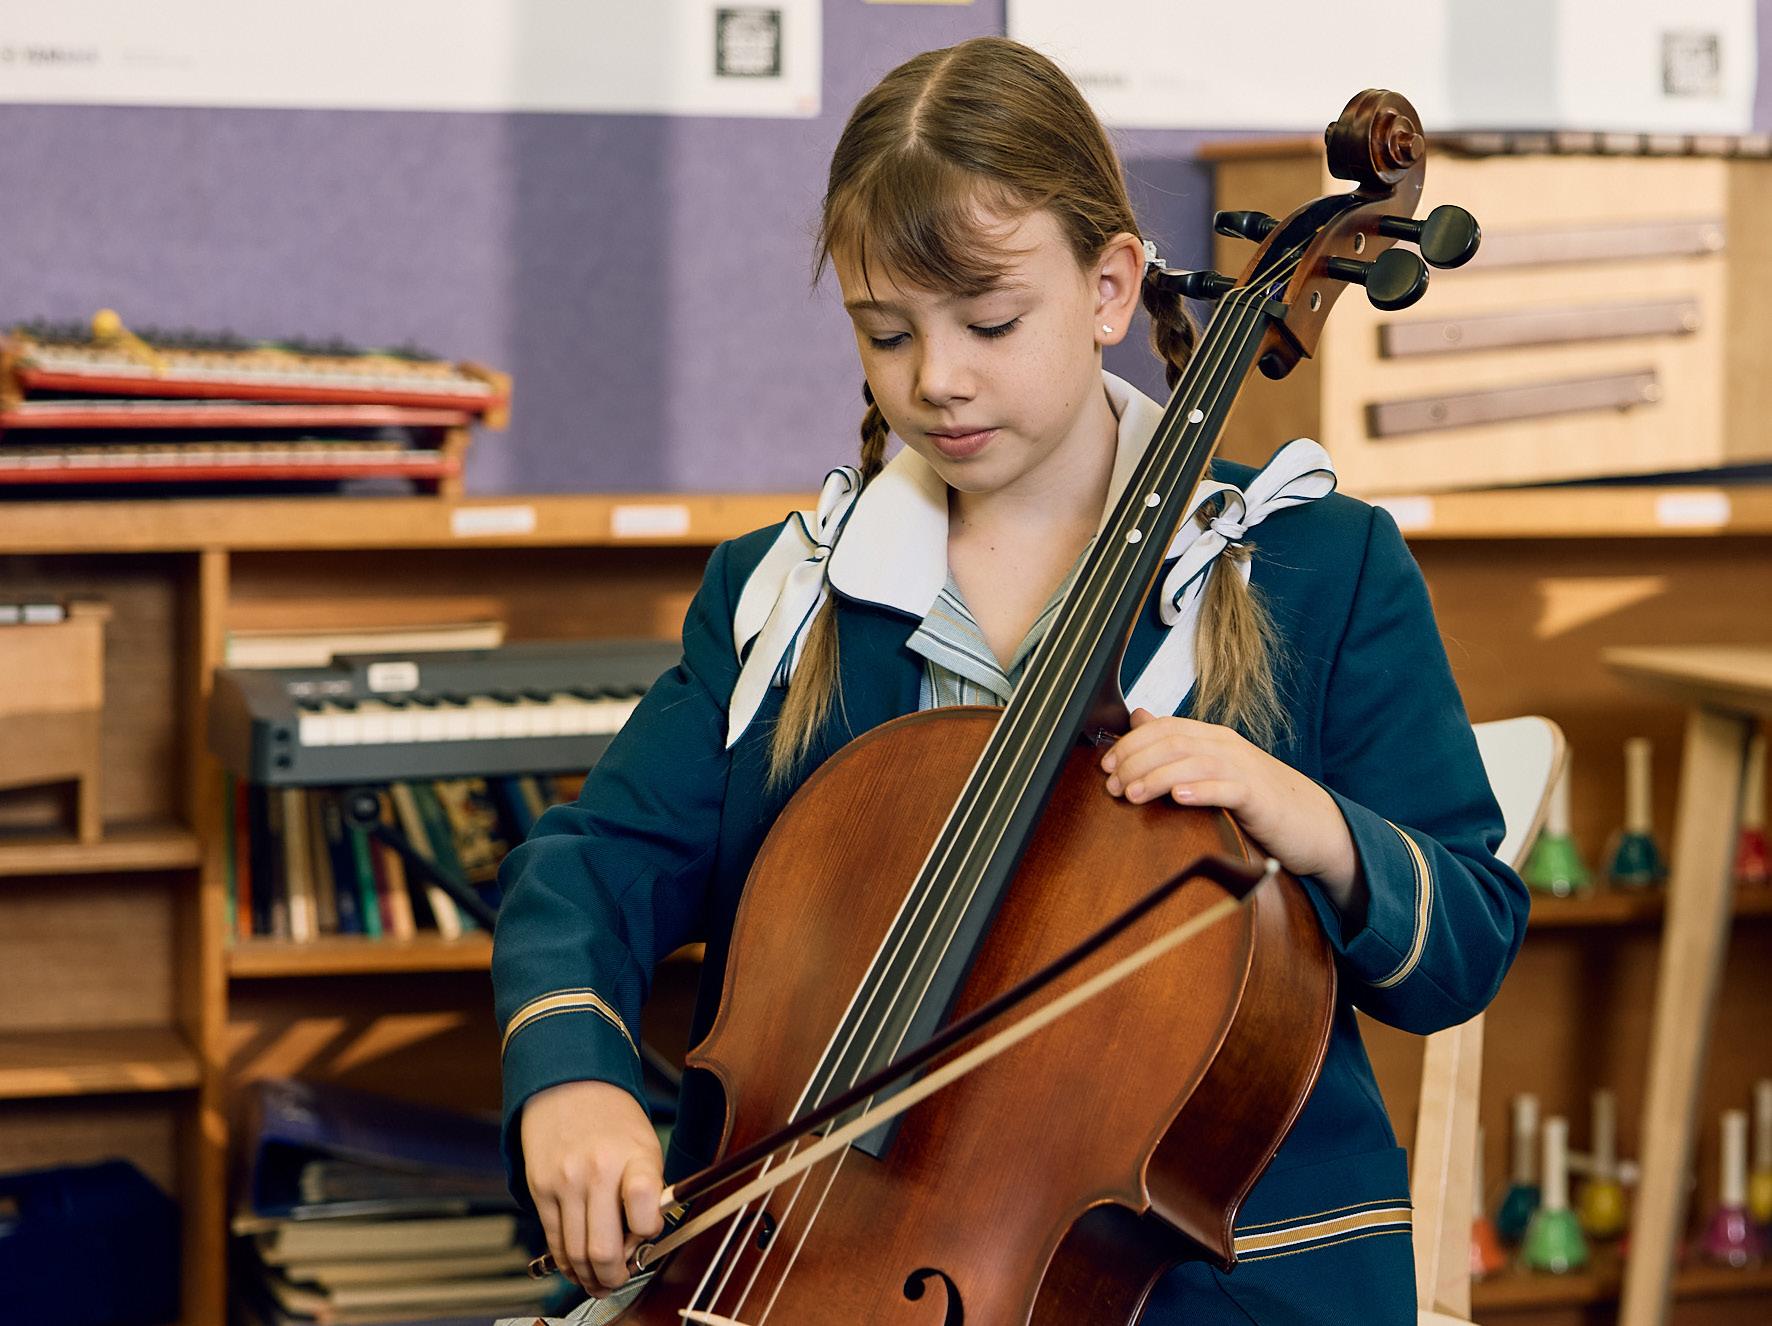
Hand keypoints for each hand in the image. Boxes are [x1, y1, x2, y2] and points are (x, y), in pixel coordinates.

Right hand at [520, 1079, 664, 1293]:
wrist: (569, 1084)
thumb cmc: (613, 1119)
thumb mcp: (645, 1146)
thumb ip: (647, 1193)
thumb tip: (637, 1244)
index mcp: (634, 1157)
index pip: (644, 1210)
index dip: (648, 1234)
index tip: (649, 1235)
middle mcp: (597, 1171)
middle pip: (603, 1250)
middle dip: (614, 1277)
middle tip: (619, 1279)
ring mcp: (564, 1182)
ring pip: (575, 1254)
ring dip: (589, 1277)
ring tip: (600, 1280)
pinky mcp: (540, 1189)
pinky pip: (554, 1240)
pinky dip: (567, 1261)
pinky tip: (577, 1265)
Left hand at [1101, 709, 1359, 895]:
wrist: (1312, 822)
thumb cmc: (1258, 798)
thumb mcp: (1213, 768)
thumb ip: (1176, 744)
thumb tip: (1138, 717)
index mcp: (1211, 738)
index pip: (1163, 728)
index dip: (1130, 744)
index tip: (1106, 766)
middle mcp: (1225, 746)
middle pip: (1172, 742)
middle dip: (1135, 761)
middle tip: (1113, 786)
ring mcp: (1243, 768)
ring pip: (1192, 762)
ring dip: (1157, 777)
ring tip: (1132, 794)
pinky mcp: (1258, 796)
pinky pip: (1226, 788)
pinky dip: (1200, 791)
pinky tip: (1178, 798)